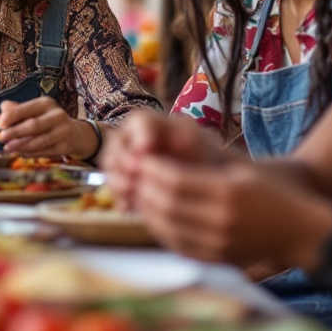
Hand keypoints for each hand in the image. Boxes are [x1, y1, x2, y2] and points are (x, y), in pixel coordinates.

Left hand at [0, 97, 96, 158]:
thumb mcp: (33, 112)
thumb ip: (15, 113)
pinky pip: (44, 152)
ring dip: (21, 146)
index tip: (0, 124)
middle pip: (34, 125)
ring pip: (39, 141)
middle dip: (15, 132)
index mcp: (46, 103)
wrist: (75, 134)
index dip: (12, 116)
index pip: (27, 108)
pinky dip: (30, 153)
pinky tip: (20, 153)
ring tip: (8, 148)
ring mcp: (63, 131)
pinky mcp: (65, 146)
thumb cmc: (46, 121)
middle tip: (0, 138)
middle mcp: (57, 115)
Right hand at [101, 110, 225, 209]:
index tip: (144, 154)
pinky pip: (116, 187)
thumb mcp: (206, 153)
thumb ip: (186, 142)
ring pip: (111, 164)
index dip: (138, 136)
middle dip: (121, 161)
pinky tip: (129, 208)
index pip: (140, 121)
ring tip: (130, 196)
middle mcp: (141, 140)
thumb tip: (154, 147)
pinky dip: (120, 197)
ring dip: (116, 180)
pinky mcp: (131, 183)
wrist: (220, 194)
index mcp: (162, 127)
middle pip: (117, 142)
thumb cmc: (216, 168)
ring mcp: (132, 161)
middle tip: (131, 180)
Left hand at [133, 156, 331, 267]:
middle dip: (144, 188)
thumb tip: (162, 167)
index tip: (142, 159)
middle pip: (165, 204)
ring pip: (166, 227)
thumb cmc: (275, 196)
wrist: (303, 234)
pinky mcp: (217, 259)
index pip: (174, 180)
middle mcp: (220, 220)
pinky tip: (157, 217)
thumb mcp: (243, 173)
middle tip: (135, 176)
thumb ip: (204, 171)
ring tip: (141, 194)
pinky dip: (161, 230)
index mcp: (228, 192)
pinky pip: (178, 245)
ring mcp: (218, 243)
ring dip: (147, 210)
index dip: (152, 169)